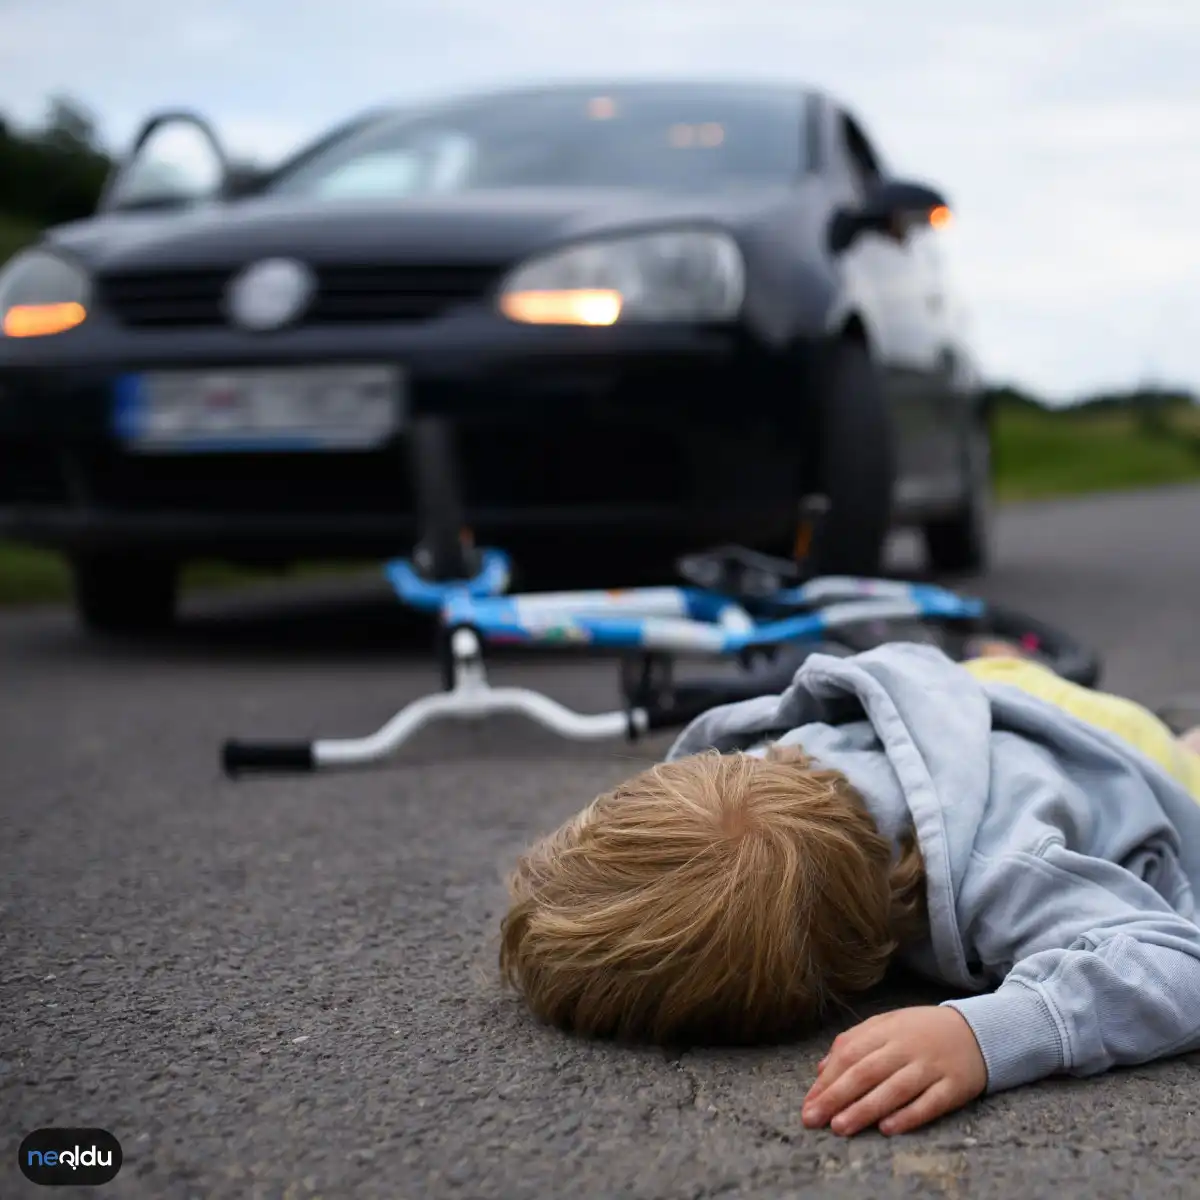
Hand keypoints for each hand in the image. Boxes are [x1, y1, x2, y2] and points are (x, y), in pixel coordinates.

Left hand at [801, 1006, 986, 1136]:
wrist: (977, 1031)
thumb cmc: (921, 1032)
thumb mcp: (886, 1026)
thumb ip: (853, 1043)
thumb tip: (821, 1069)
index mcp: (886, 1030)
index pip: (850, 1053)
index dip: (828, 1079)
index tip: (809, 1102)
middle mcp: (906, 1047)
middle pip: (867, 1071)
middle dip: (837, 1096)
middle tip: (813, 1118)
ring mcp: (931, 1066)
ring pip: (895, 1089)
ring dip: (865, 1109)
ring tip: (840, 1126)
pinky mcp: (954, 1086)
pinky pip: (930, 1103)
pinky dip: (908, 1116)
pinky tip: (887, 1128)